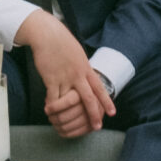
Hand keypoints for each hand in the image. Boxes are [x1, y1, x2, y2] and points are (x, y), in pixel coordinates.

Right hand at [19, 10, 111, 136]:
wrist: (48, 34)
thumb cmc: (62, 42)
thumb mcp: (78, 54)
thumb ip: (83, 67)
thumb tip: (87, 74)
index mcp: (86, 68)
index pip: (100, 88)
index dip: (107, 101)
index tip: (113, 113)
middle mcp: (78, 75)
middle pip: (89, 98)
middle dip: (94, 114)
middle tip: (98, 126)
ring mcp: (65, 77)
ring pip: (70, 101)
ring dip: (68, 114)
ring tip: (65, 123)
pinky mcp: (51, 79)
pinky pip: (53, 97)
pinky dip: (52, 106)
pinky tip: (49, 111)